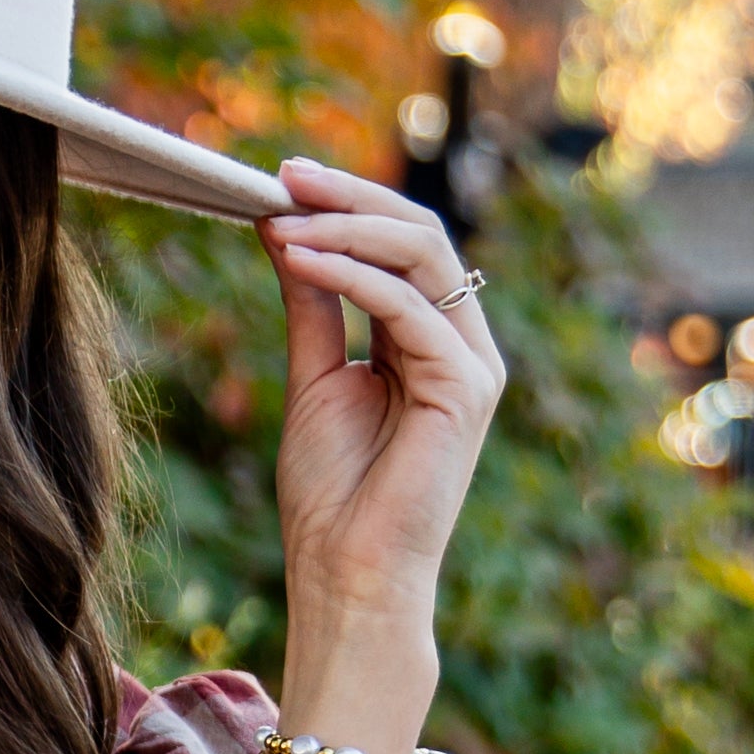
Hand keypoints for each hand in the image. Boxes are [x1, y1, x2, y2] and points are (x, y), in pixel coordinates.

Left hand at [262, 159, 503, 644]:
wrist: (347, 578)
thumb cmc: (331, 497)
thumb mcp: (313, 380)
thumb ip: (312, 306)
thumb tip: (287, 231)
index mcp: (429, 341)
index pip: (399, 246)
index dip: (345, 206)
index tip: (279, 182)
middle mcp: (462, 344)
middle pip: (419, 235)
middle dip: (350, 198)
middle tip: (283, 175)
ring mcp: (473, 364)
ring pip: (423, 255)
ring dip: (347, 226)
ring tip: (282, 215)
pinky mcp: (467, 388)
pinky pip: (409, 307)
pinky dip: (351, 275)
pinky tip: (298, 259)